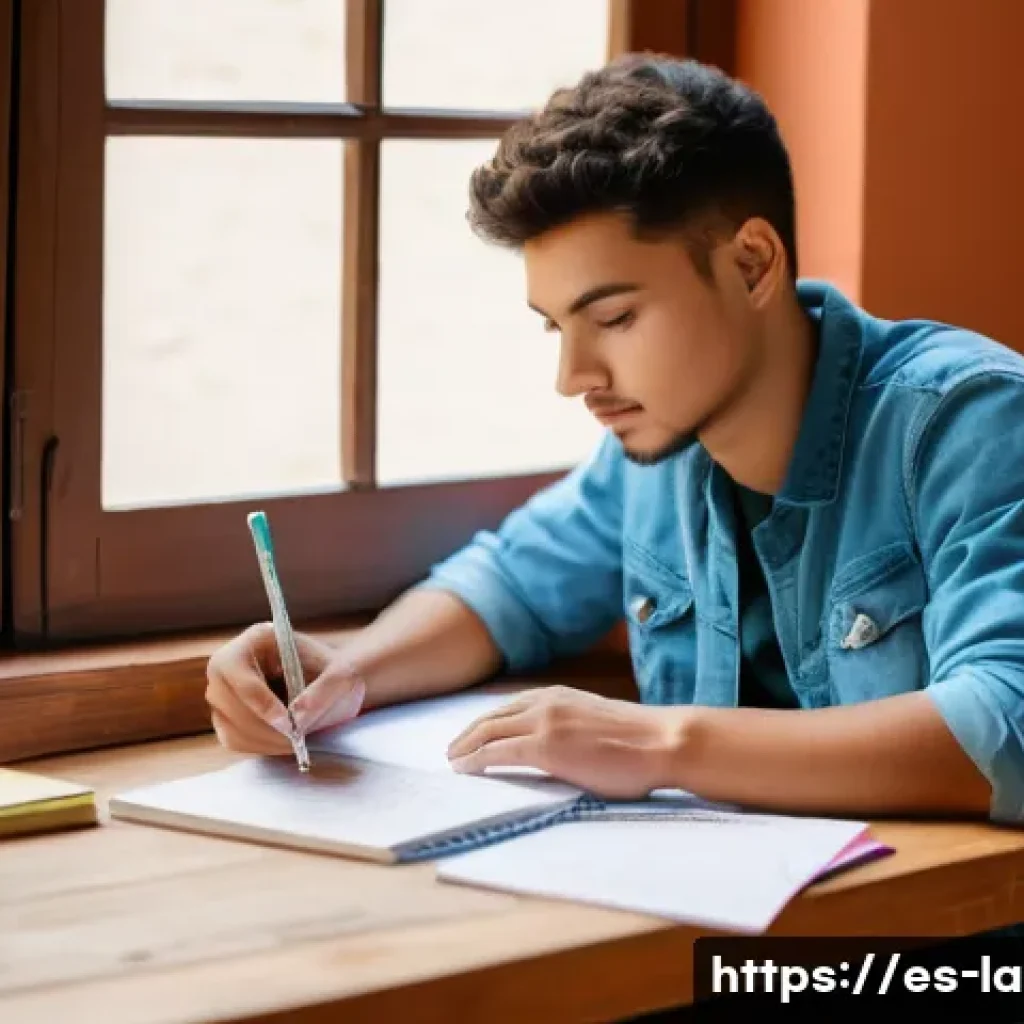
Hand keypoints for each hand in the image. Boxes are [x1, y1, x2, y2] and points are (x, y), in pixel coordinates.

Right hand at [205, 623, 365, 754]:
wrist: (331, 684)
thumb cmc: (334, 672)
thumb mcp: (341, 674)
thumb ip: (324, 691)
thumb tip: (298, 717)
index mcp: (255, 639)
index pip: (236, 669)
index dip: (259, 700)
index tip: (288, 723)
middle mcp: (229, 663)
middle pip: (225, 700)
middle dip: (262, 727)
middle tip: (295, 739)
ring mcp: (223, 691)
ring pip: (228, 724)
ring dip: (263, 740)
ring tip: (295, 742)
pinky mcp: (226, 717)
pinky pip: (232, 739)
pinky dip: (258, 746)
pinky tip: (283, 742)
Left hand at [445, 686, 683, 798]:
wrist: (661, 741)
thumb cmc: (640, 740)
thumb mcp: (594, 721)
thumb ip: (569, 725)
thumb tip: (559, 745)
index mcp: (558, 695)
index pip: (510, 706)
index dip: (486, 722)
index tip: (473, 735)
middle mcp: (545, 702)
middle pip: (491, 716)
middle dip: (468, 733)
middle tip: (453, 750)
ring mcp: (543, 722)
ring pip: (488, 731)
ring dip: (465, 746)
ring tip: (453, 761)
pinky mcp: (545, 746)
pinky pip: (497, 752)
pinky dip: (475, 759)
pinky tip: (465, 769)